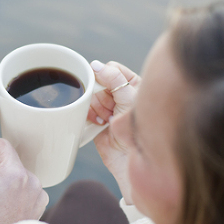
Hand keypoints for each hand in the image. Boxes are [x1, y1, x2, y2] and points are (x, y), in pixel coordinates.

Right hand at [87, 60, 139, 193]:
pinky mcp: (95, 121)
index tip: (109, 88)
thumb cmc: (139, 128)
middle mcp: (119, 95)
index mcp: (133, 85)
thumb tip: (95, 65)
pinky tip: (100, 124)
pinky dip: (89, 115)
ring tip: (108, 119)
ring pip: (90, 95)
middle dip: (103, 96)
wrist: (130, 158)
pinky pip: (84, 109)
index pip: (112, 69)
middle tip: (112, 108)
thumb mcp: (129, 97)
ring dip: (97, 107)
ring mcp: (107, 108)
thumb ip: (113, 78)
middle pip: (98, 82)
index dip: (107, 77)